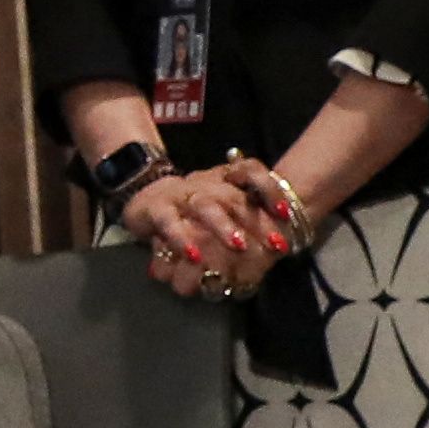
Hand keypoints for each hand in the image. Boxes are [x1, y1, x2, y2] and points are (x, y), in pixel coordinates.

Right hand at [121, 164, 286, 299]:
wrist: (144, 194)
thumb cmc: (190, 205)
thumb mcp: (218, 205)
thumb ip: (244, 220)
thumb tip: (277, 245)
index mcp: (223, 179)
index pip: (249, 171)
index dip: (269, 189)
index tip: (284, 213)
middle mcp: (205, 183)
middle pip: (232, 197)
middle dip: (256, 222)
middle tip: (277, 245)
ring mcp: (181, 195)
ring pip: (204, 206)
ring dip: (223, 226)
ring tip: (239, 246)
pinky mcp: (157, 209)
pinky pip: (170, 222)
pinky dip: (181, 239)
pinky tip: (194, 256)